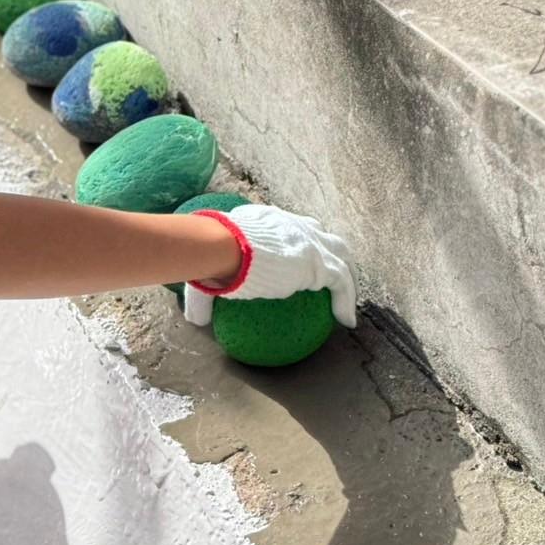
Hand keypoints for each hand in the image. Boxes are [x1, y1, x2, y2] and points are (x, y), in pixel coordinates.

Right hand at [183, 204, 357, 328]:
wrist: (226, 248)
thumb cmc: (214, 258)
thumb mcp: (208, 276)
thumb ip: (206, 297)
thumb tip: (195, 321)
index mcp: (268, 222)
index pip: (288, 228)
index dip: (297, 240)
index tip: (297, 258)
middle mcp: (293, 225)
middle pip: (321, 234)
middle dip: (329, 248)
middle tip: (330, 270)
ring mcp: (310, 240)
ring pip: (340, 255)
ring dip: (348, 274)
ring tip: (348, 297)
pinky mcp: (319, 261)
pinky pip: (342, 284)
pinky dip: (346, 301)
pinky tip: (347, 321)